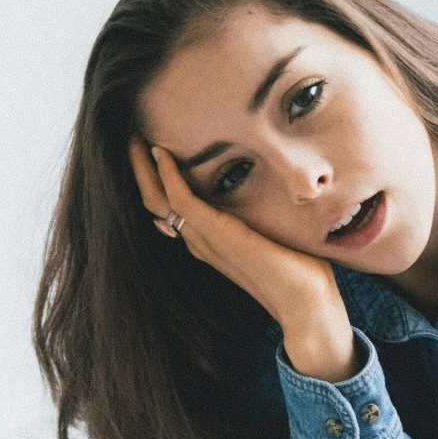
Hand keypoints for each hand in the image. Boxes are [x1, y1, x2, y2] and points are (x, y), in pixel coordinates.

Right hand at [128, 138, 355, 380]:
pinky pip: (180, 201)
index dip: (154, 177)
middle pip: (154, 201)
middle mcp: (199, 240)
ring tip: (135, 137)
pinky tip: (162, 153)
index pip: (169, 205)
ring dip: (144, 168)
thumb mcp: (272, 232)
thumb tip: (267, 190)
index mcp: (208, 239)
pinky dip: (167, 175)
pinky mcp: (217, 234)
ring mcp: (205, 239)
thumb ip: (258, 215)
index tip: (151, 144)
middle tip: (131, 135)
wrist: (306, 303)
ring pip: (158, 200)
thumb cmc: (298, 269)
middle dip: (140, 168)